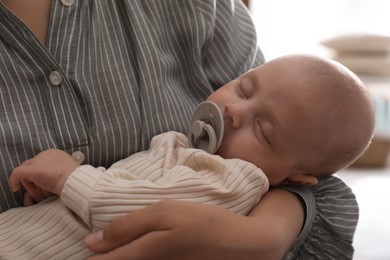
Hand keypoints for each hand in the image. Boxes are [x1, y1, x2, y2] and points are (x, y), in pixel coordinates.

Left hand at [10, 149, 79, 197]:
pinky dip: (14, 180)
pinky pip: (17, 173)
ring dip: (27, 181)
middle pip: (31, 164)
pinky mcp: (33, 169)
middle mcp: (46, 154)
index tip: (43, 184)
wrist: (76, 181)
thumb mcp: (67, 171)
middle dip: (32, 178)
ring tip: (34, 191)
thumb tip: (52, 176)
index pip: (40, 161)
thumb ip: (58, 170)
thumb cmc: (75, 179)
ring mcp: (39, 160)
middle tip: (39, 190)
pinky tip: (15, 188)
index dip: (39, 173)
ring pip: (24, 169)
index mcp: (54, 153)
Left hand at [85, 189, 303, 259]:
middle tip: (98, 244)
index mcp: (143, 255)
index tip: (82, 248)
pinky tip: (139, 246)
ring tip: (114, 244)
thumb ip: (127, 226)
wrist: (241, 245)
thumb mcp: (165, 212)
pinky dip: (137, 255)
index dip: (90, 258)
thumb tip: (91, 241)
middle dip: (104, 256)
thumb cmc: (204, 223)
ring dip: (120, 255)